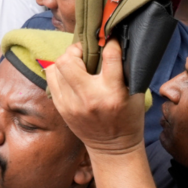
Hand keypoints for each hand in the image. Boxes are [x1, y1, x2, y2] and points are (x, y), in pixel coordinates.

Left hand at [46, 41, 147, 155]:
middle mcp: (89, 97)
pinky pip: (51, 80)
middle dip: (76, 49)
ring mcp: (71, 103)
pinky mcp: (61, 107)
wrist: (113, 147)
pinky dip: (58, 72)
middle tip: (85, 51)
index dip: (110, 43)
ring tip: (77, 62)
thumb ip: (125, 71)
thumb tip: (113, 45)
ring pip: (55, 68)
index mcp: (113, 93)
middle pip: (68, 61)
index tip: (110, 39)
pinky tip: (69, 73)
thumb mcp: (136, 94)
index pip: (109, 58)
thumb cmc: (128, 118)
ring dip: (65, 60)